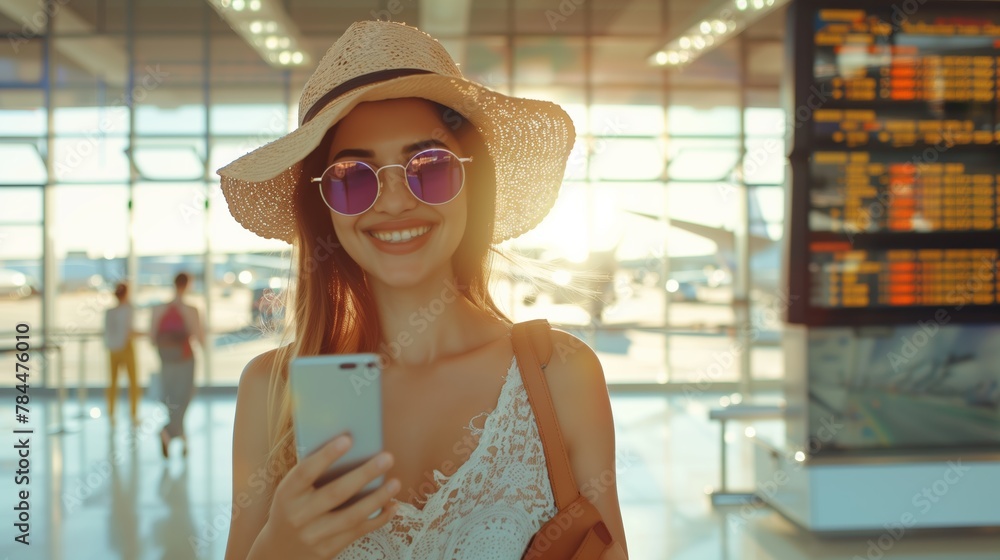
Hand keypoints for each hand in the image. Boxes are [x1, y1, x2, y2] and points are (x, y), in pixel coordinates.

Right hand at [252, 435, 399, 558]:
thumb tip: (351, 448)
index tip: (348, 439)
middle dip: (364, 474)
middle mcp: (299, 515)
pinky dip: (378, 519)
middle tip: (387, 457)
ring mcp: (313, 535)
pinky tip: (392, 506)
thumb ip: (314, 475)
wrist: (280, 551)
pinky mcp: (327, 550)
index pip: (306, 471)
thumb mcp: (292, 492)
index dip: (327, 455)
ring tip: (395, 482)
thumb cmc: (293, 509)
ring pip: (351, 516)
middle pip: (336, 493)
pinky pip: (358, 532)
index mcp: (287, 494)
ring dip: (378, 498)